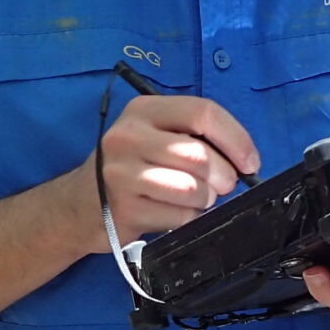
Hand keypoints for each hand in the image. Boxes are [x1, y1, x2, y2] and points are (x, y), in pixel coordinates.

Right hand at [91, 94, 260, 243]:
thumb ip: (193, 137)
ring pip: (193, 190)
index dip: (236, 139)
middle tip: (222, 186)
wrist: (78, 206)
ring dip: (206, 200)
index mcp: (144, 110)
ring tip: (195, 199)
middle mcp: (129, 136)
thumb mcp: (153, 136)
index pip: (203, 113)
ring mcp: (122, 174)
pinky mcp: (124, 209)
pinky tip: (176, 214)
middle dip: (224, 176)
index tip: (250, 162)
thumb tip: (243, 159)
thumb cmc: (130, 168)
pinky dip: (189, 219)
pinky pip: (180, 218)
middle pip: (200, 156)